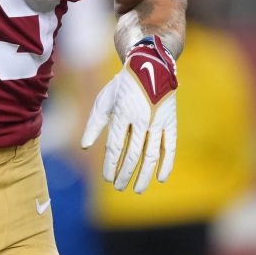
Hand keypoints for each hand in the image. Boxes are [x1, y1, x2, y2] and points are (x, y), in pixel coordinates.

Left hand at [81, 35, 177, 192]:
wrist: (150, 65)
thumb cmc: (123, 85)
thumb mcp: (104, 100)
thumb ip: (94, 124)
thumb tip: (85, 146)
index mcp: (122, 114)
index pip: (114, 147)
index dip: (110, 165)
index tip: (107, 178)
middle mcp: (141, 119)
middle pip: (132, 155)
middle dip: (125, 174)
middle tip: (119, 187)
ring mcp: (157, 121)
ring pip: (151, 155)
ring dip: (143, 174)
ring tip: (138, 189)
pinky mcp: (170, 121)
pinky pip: (170, 146)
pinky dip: (166, 163)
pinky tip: (160, 178)